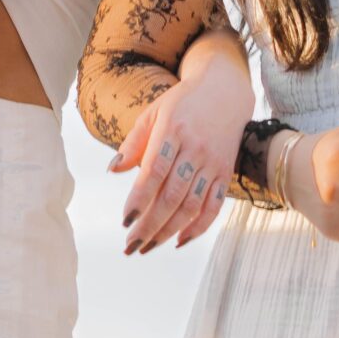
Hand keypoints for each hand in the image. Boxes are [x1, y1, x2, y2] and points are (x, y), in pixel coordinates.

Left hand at [113, 71, 250, 254]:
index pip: (154, 171)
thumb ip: (133, 142)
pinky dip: (199, 227)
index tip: (125, 221)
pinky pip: (214, 206)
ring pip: (192, 205)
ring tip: (148, 246)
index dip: (139, 199)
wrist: (225, 91)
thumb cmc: (181, 104)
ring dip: (169, 231)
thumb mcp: (153, 113)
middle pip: (172, 195)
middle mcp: (195, 149)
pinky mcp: (225, 173)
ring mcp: (213, 163)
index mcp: (173, 131)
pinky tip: (180, 241)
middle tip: (131, 246)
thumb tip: (113, 170)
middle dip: (150, 225)